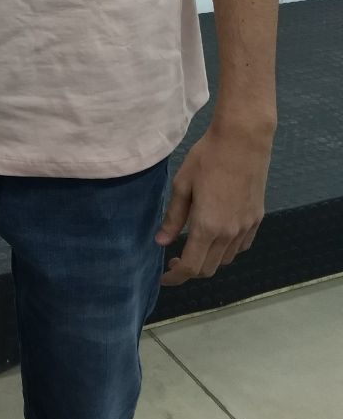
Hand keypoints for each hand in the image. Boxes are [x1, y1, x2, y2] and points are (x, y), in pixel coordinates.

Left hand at [156, 123, 271, 285]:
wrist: (243, 141)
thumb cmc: (207, 158)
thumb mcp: (182, 185)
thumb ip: (173, 218)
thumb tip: (161, 242)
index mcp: (207, 227)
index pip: (191, 267)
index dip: (176, 277)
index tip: (164, 277)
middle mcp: (229, 234)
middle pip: (209, 268)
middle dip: (190, 270)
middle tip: (174, 259)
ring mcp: (246, 227)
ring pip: (226, 259)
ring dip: (208, 260)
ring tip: (194, 245)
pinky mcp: (257, 219)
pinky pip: (241, 246)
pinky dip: (226, 250)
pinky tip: (216, 236)